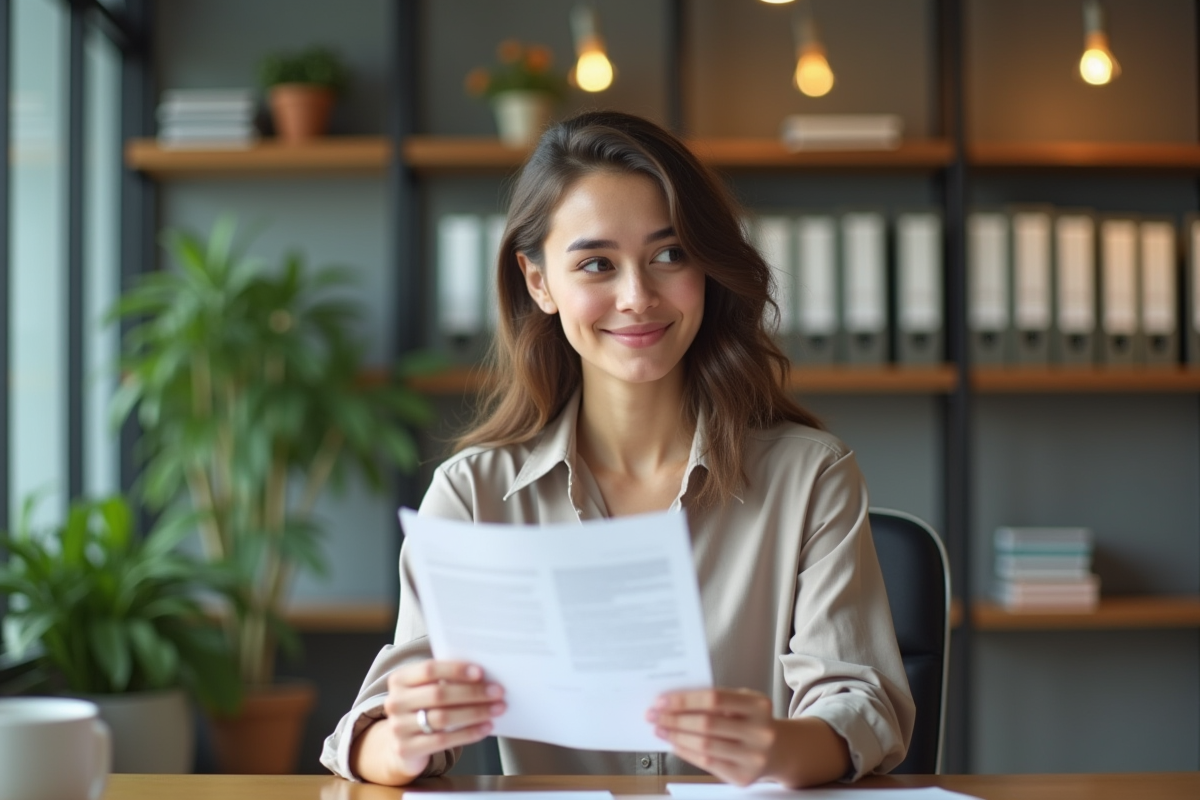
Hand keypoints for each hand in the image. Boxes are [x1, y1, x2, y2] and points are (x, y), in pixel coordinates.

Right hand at [376, 660, 505, 780]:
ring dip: (475, 713)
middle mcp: (395, 702)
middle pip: (439, 694)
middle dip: (472, 692)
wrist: (400, 743)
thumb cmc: (422, 708)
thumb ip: (446, 680)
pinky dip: (468, 733)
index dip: (456, 670)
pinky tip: (484, 728)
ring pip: (443, 718)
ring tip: (496, 709)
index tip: (480, 673)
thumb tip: (483, 676)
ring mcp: (398, 727)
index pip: (429, 669)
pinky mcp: (406, 749)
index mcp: (399, 679)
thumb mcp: (426, 689)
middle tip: (497, 692)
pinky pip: (443, 741)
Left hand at [647, 688, 775, 785]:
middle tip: (653, 715)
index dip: (684, 699)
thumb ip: (715, 701)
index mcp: (759, 705)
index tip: (661, 700)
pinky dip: (686, 753)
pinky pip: (707, 764)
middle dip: (674, 719)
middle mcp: (760, 731)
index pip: (714, 698)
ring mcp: (754, 757)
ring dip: (676, 737)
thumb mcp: (744, 702)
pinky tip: (674, 744)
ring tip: (660, 730)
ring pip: (705, 746)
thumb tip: (672, 702)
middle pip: (707, 724)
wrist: (780, 749)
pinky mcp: (744, 777)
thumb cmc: (752, 720)